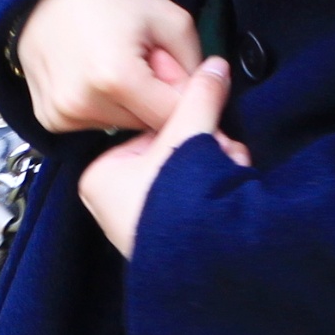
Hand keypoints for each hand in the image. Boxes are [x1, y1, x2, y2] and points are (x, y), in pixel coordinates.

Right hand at [15, 0, 201, 134]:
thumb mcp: (169, 18)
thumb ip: (196, 64)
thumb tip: (207, 97)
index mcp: (116, 79)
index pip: (173, 117)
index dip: (179, 93)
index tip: (169, 66)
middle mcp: (82, 104)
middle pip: (144, 125)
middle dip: (151, 98)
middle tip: (139, 59)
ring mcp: (60, 113)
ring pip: (118, 126)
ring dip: (125, 104)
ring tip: (112, 64)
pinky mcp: (48, 117)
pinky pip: (91, 124)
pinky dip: (99, 105)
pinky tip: (91, 76)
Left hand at [78, 58, 250, 257]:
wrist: (204, 267)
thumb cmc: (175, 205)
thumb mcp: (187, 135)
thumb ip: (199, 98)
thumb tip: (215, 67)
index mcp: (101, 175)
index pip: (150, 130)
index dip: (186, 125)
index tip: (206, 127)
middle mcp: (115, 202)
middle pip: (173, 152)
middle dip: (208, 150)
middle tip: (221, 155)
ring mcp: (143, 223)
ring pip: (190, 174)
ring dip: (219, 168)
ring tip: (229, 177)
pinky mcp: (170, 240)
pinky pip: (196, 200)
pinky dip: (219, 192)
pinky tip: (233, 193)